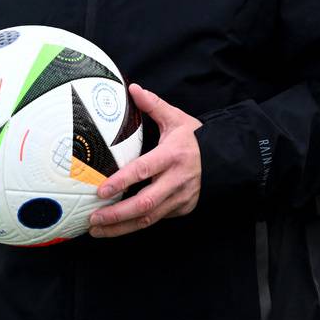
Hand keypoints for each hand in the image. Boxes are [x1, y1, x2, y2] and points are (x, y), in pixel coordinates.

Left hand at [90, 84, 201, 237]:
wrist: (226, 158)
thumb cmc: (196, 138)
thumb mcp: (176, 118)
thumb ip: (153, 105)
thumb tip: (133, 89)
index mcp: (173, 155)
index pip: (144, 170)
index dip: (122, 182)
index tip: (101, 191)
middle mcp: (177, 180)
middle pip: (144, 203)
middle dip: (117, 214)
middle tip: (93, 219)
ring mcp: (181, 197)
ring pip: (148, 218)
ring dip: (121, 227)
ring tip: (97, 230)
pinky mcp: (182, 209)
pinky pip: (156, 219)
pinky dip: (135, 225)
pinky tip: (116, 228)